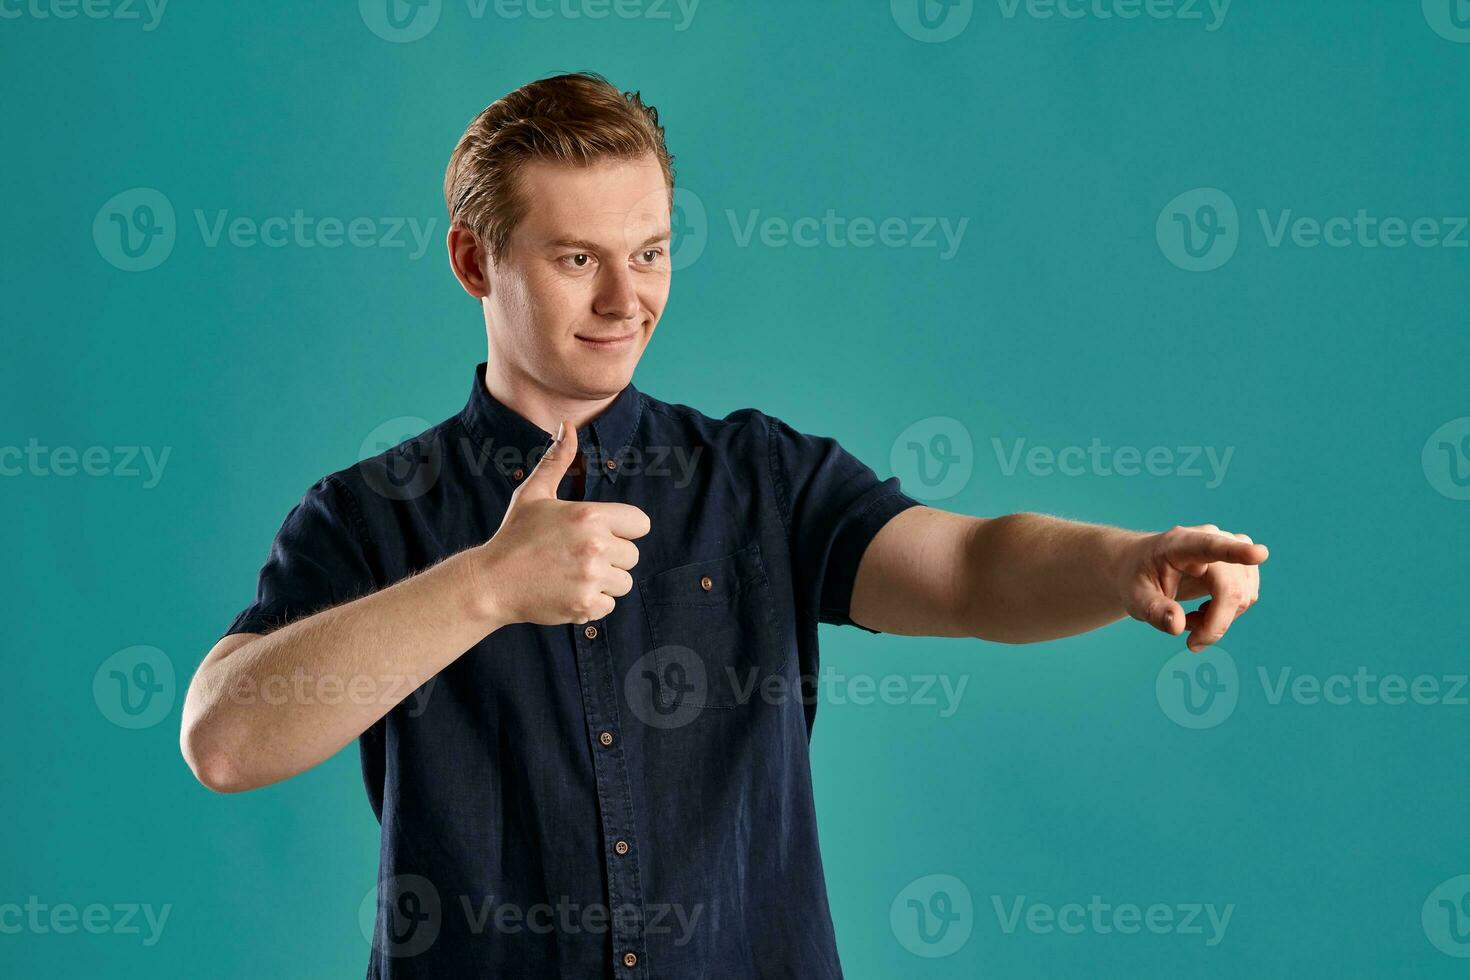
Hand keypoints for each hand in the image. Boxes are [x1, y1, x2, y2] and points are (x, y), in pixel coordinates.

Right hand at [473, 420, 650, 625]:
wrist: (491, 582)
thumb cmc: (514, 535)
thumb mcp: (534, 493)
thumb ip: (557, 460)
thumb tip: (568, 425)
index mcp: (589, 515)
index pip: (640, 524)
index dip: (623, 529)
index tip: (600, 533)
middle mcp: (595, 546)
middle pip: (633, 555)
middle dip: (612, 557)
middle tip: (578, 556)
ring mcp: (591, 578)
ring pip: (623, 582)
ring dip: (605, 581)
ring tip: (574, 574)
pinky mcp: (586, 605)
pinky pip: (609, 605)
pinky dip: (593, 602)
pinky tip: (568, 591)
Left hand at [1122, 524, 1267, 652]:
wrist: (1141, 566)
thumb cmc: (1137, 579)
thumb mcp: (1134, 597)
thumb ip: (1154, 611)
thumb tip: (1178, 626)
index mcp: (1180, 543)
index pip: (1211, 547)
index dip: (1236, 552)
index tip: (1259, 554)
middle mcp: (1210, 539)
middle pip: (1231, 588)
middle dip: (1216, 623)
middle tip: (1192, 644)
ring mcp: (1229, 548)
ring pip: (1244, 595)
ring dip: (1220, 619)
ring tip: (1189, 619)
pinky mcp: (1240, 564)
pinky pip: (1246, 596)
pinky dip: (1227, 614)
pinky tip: (1202, 613)